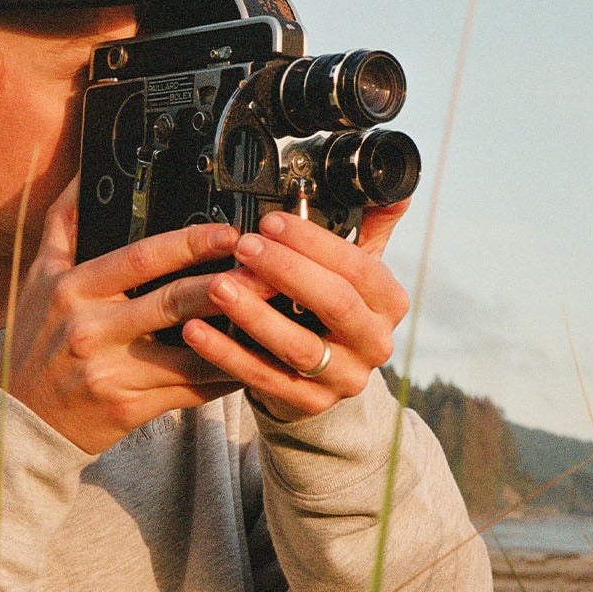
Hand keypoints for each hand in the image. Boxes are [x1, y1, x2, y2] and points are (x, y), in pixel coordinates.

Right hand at [0, 178, 241, 454]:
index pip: (140, 258)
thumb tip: (84, 172)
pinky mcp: (129, 408)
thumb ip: (64, 224)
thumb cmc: (37, 343)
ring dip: (236, 336)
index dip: (189, 243)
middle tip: (268, 273)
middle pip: (172, 302)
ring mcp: (112, 372)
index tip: (228, 233)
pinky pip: (188, 390)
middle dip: (227, 286)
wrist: (22, 420)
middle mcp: (92, 329)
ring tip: (273, 317)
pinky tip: (251, 363)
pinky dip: (223, 377)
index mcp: (74, 289)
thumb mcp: (39, 278)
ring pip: (190, 352)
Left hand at [180, 202, 411, 420]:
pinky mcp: (308, 404)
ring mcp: (344, 378)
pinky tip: (197, 330)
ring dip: (254, 313)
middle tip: (244, 247)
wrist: (324, 374)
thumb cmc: (332, 309)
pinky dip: (227, 353)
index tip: (272, 221)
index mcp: (389, 303)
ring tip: (217, 286)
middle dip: (285, 271)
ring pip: (298, 346)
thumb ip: (370, 226)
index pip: (359, 268)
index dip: (314, 243)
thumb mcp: (356, 269)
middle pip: (335, 304)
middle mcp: (374, 342)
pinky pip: (263, 378)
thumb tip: (395, 188)